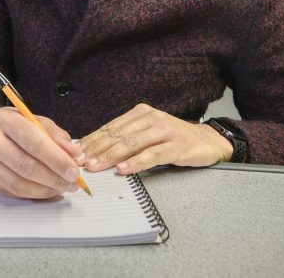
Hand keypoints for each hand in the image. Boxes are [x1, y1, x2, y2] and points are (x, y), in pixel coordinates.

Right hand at [0, 106, 85, 198]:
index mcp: (5, 119)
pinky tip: (45, 191)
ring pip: (17, 183)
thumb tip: (75, 154)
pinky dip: (32, 194)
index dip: (56, 158)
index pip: (33, 141)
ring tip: (61, 188)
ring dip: (44, 190)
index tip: (74, 170)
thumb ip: (56, 135)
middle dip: (53, 178)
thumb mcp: (33, 121)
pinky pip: (10, 192)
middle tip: (71, 183)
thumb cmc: (12, 128)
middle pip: (25, 165)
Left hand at [78, 103, 233, 174]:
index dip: (92, 140)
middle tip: (81, 161)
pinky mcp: (176, 145)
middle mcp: (151, 118)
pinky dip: (136, 163)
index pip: (110, 127)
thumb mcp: (147, 133)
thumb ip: (125, 138)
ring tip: (97, 167)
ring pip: (132, 143)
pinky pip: (153, 155)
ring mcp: (164, 130)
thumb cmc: (173, 139)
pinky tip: (124, 169)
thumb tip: (94, 150)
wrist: (207, 141)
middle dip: (96, 149)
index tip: (76, 152)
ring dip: (111, 156)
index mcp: (140, 113)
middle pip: (118, 135)